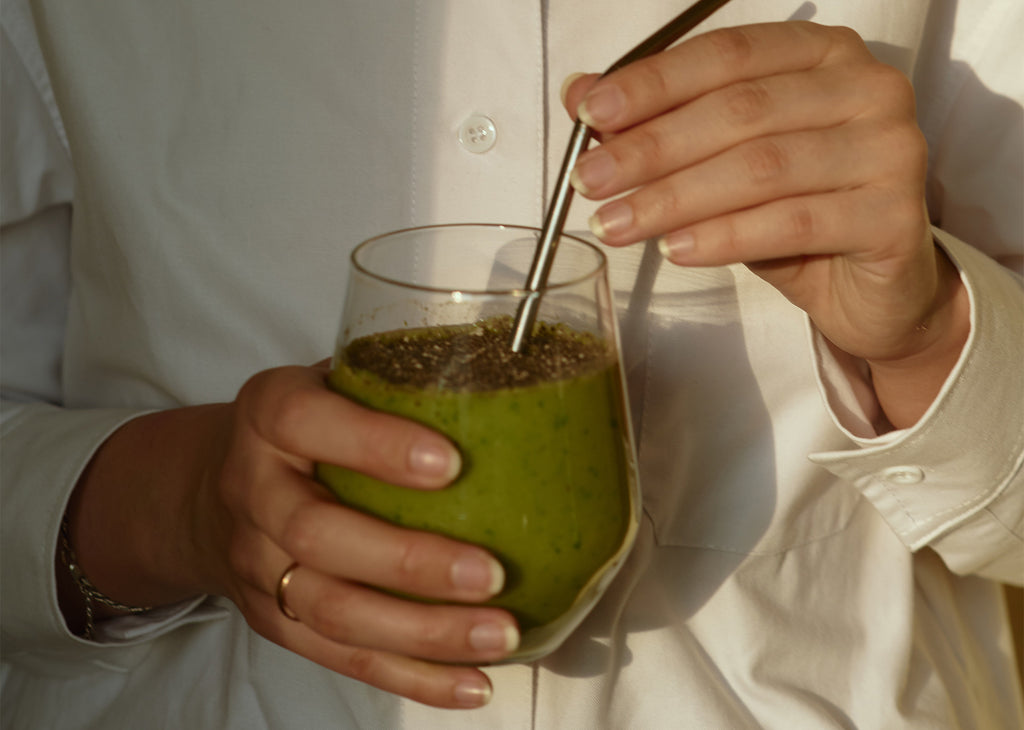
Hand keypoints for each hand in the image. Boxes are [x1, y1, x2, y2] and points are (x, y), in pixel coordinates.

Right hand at [63, 364, 516, 708]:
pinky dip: (411, 677)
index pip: (303, 422)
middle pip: (319, 536)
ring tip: (497, 635)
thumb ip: (394, 382)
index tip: (450, 464)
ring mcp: (258, 565)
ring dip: (422, 634)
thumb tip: (514, 385)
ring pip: (333, 611)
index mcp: (268, 415)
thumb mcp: (331, 382)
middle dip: (409, 563)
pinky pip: (342, 658)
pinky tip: (471, 682)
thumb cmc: (305, 428)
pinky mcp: (276, 620)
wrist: (212, 489)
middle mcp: (253, 490)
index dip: (374, 444)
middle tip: (491, 574)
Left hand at [562, 22, 968, 426]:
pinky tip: (676, 249)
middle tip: (591, 180)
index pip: (727, 54)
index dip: (654, 83)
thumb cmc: (797, 217)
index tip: (591, 113)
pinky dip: (724, 237)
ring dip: (675, 198)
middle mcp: (865, 88)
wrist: (874, 290)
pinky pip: (792, 222)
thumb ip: (660, 123)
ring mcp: (890, 148)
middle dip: (652, 147)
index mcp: (821, 55)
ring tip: (617, 224)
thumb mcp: (722, 164)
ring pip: (761, 167)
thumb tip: (580, 96)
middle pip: (740, 110)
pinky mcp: (894, 215)